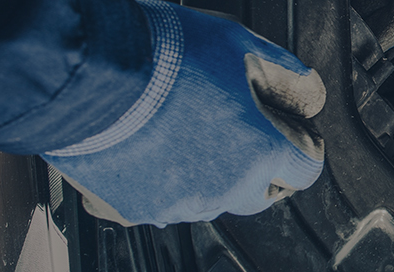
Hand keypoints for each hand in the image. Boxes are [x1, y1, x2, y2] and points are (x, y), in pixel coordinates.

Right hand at [42, 0, 325, 226]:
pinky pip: (158, 202)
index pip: (305, 168)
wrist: (86, 70)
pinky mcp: (133, 210)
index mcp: (261, 151)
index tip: (289, 131)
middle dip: (257, 167)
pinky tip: (146, 145)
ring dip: (207, 174)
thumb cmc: (161, 53)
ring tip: (182, 129)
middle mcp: (225, 188)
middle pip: (259, 193)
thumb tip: (307, 92)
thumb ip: (284, 73)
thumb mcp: (239, 43)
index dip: (300, 144)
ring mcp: (178, 204)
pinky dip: (159, 180)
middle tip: (237, 130)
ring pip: (208, 199)